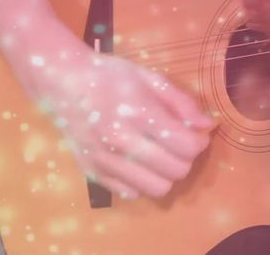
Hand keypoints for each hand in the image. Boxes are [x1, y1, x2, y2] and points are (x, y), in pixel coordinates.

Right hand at [9, 38, 215, 199]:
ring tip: (161, 156)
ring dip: (166, 175)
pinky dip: (141, 182)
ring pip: (155, 189)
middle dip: (186, 160)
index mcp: (139, 113)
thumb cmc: (110, 75)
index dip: (199, 143)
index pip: (185, 146)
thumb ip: (182, 103)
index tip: (196, 136)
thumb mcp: (150, 78)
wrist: (62, 82)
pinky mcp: (91, 172)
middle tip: (179, 146)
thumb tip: (207, 125)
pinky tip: (138, 162)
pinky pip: (130, 193)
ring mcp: (104, 159)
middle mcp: (121, 140)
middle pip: (175, 171)